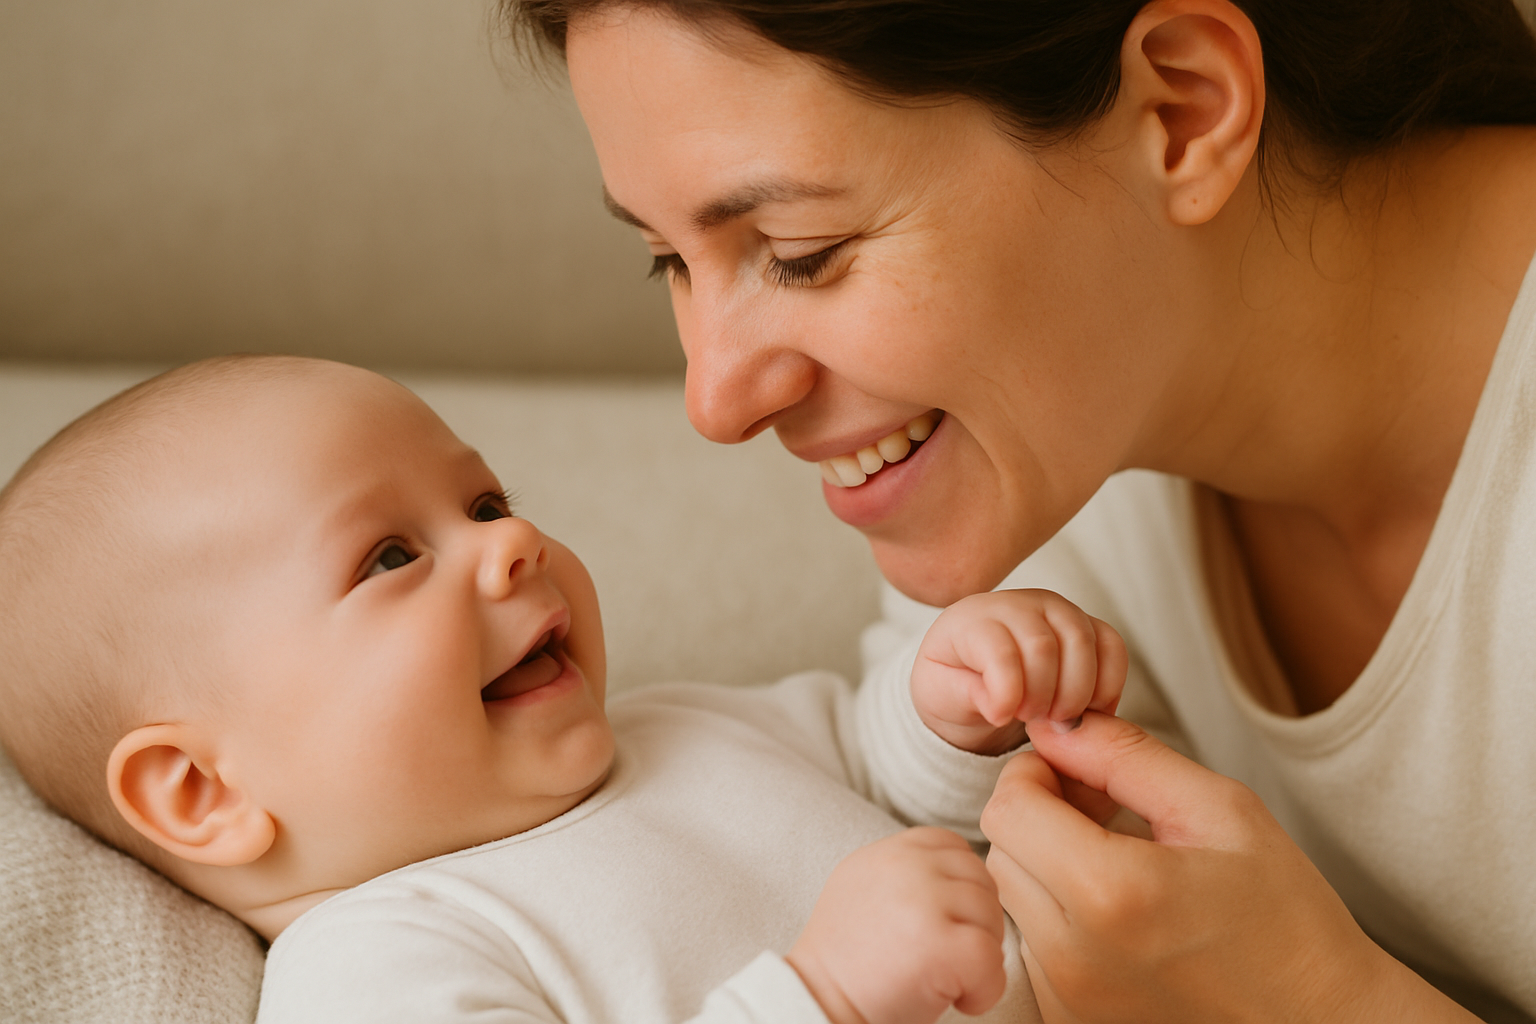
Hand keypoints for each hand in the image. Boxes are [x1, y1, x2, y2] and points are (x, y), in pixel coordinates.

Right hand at [786, 828, 1006, 1023]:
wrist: (817, 1001)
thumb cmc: (847, 958)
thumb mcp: (863, 884)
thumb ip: (907, 868)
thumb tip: (960, 873)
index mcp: (892, 850)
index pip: (955, 847)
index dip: (961, 888)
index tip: (943, 924)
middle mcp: (908, 865)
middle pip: (980, 880)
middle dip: (975, 923)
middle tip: (946, 959)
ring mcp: (925, 901)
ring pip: (991, 917)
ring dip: (980, 956)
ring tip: (946, 978)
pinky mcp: (940, 946)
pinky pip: (992, 959)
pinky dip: (985, 989)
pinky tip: (957, 1000)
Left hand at [912, 589, 1125, 754]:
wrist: (975, 678)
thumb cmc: (954, 685)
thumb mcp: (941, 696)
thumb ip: (965, 696)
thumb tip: (1001, 704)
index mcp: (972, 619)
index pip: (999, 649)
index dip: (1007, 692)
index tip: (1001, 718)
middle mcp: (1017, 604)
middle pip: (1044, 647)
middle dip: (1041, 697)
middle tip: (1030, 721)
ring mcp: (1056, 610)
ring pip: (1084, 643)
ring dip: (1075, 695)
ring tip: (1055, 720)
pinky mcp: (1087, 624)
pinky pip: (1113, 646)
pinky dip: (1108, 685)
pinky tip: (1089, 711)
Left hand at [981, 712, 1479, 1022]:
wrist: (1320, 1019)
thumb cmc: (1285, 916)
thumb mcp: (1218, 809)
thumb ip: (1124, 757)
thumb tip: (1055, 725)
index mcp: (1111, 892)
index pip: (1009, 807)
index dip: (1036, 773)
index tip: (1079, 770)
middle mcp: (1074, 953)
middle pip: (1001, 849)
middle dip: (1040, 814)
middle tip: (1104, 809)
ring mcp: (1068, 994)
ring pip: (1011, 895)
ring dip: (1045, 863)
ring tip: (1117, 859)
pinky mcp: (1071, 1017)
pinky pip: (1032, 942)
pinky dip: (1057, 914)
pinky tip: (1117, 910)